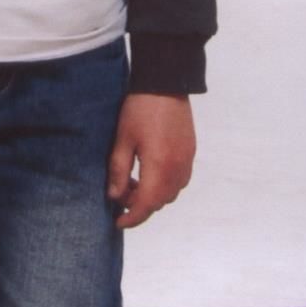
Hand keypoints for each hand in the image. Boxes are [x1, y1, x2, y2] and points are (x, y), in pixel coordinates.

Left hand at [106, 93, 195, 228]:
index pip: (146, 204)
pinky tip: (150, 172)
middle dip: (140, 205)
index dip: (132, 218)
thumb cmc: (140, 109)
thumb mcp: (122, 140)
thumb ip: (119, 171)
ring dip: (153, 195)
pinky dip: (164, 185)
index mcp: (159, 167)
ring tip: (133, 181)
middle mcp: (177, 168)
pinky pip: (180, 180)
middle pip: (160, 202)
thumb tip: (115, 196)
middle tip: (120, 194)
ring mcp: (187, 161)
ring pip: (171, 193)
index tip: (118, 222)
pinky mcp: (190, 152)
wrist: (166, 84)